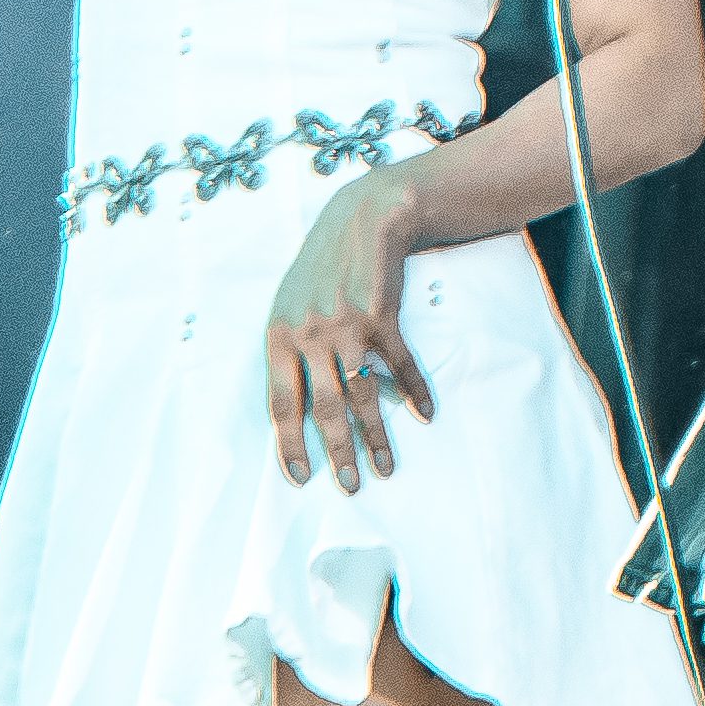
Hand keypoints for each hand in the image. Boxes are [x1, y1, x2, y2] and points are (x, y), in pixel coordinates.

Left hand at [266, 172, 438, 491]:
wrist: (361, 219)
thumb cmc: (322, 267)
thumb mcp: (291, 303)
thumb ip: (290, 349)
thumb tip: (295, 405)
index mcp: (279, 336)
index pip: (281, 404)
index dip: (289, 444)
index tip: (301, 478)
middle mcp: (309, 334)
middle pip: (325, 409)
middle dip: (339, 453)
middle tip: (351, 486)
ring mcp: (346, 326)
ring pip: (363, 396)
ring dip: (377, 437)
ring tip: (386, 467)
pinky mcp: (382, 317)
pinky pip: (400, 366)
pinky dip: (415, 392)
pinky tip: (425, 414)